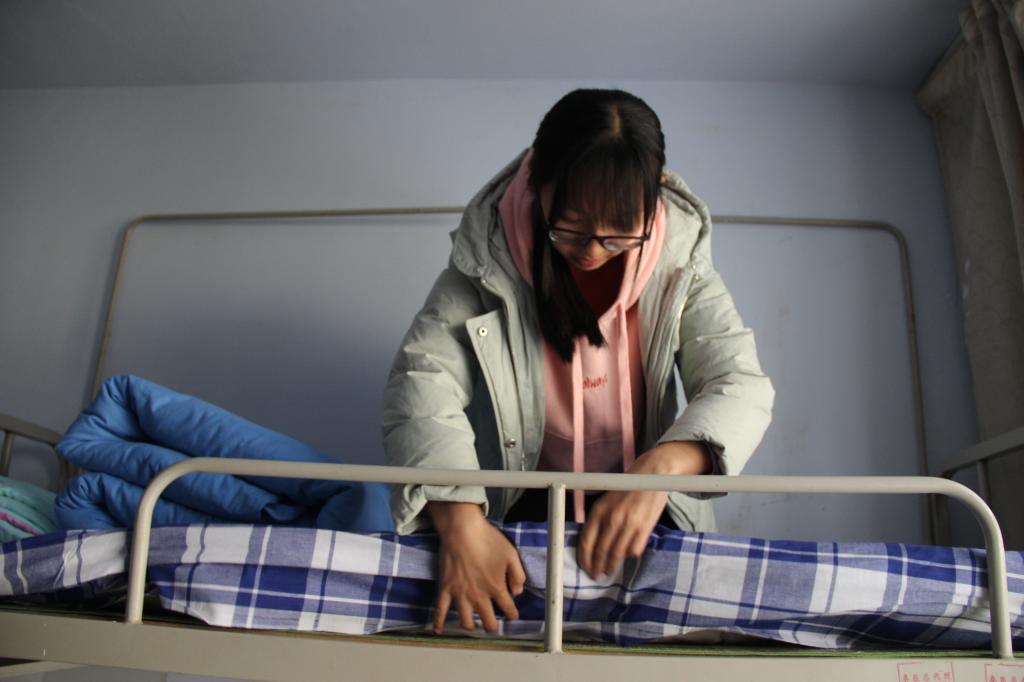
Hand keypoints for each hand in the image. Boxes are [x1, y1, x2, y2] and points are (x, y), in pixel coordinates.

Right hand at [427, 501, 525, 633]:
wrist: (463, 531)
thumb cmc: (488, 540)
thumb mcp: (511, 554)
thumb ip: (518, 575)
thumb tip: (518, 592)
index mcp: (496, 587)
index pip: (508, 608)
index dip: (512, 613)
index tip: (513, 615)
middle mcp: (479, 596)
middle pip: (488, 620)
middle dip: (493, 626)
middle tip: (493, 626)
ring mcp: (460, 594)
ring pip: (466, 621)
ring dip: (472, 626)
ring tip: (474, 626)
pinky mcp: (445, 589)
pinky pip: (440, 610)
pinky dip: (438, 622)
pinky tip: (438, 630)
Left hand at [577, 441, 710, 578]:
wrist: (652, 474)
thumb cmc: (626, 488)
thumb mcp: (606, 500)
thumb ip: (599, 520)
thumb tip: (592, 544)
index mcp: (599, 510)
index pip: (586, 540)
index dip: (584, 558)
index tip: (585, 567)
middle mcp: (612, 518)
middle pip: (600, 551)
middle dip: (597, 566)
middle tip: (596, 575)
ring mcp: (629, 524)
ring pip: (617, 554)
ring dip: (612, 565)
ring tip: (609, 570)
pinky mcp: (645, 527)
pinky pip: (634, 550)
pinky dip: (629, 556)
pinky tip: (626, 557)